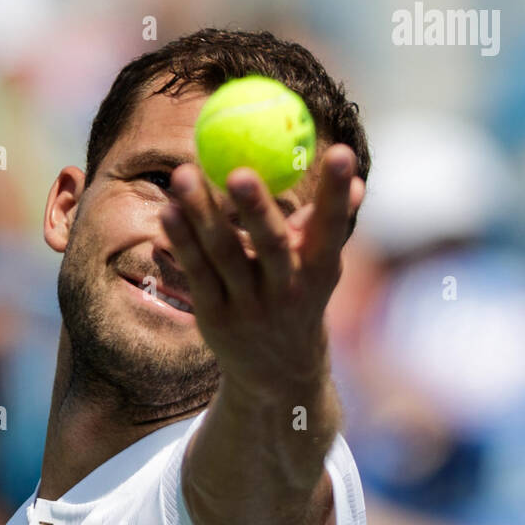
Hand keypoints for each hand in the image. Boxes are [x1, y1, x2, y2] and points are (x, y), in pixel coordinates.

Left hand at [160, 145, 364, 397]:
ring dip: (202, 215)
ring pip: (224, 255)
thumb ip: (327, 222)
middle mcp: (286, 290)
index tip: (340, 152)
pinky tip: (168, 211)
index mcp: (318, 271)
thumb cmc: (298, 300)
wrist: (276, 373)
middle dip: (257, 209)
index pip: (331, 228)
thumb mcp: (320, 268)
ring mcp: (248, 306)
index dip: (335, 193)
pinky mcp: (215, 315)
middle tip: (238, 171)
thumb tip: (355, 179)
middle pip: (270, 245)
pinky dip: (182, 242)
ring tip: (184, 175)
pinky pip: (197, 273)